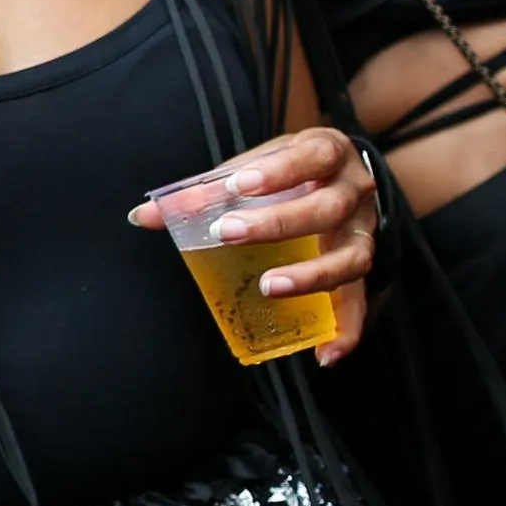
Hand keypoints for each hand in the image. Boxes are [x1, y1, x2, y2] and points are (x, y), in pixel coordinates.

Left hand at [127, 124, 378, 366]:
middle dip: (278, 223)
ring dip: (312, 275)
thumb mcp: (251, 169)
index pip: (309, 156)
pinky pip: (360, 301)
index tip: (237, 185)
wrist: (338, 177)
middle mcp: (354, 191)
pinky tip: (324, 354)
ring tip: (270, 287)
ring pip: (352, 256)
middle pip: (326, 208)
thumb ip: (201, 191)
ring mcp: (364, 230)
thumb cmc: (285, 172)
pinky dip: (348, 331)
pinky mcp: (362, 267)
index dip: (277, 171)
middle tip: (228, 233)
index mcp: (327, 152)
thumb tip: (141, 216)